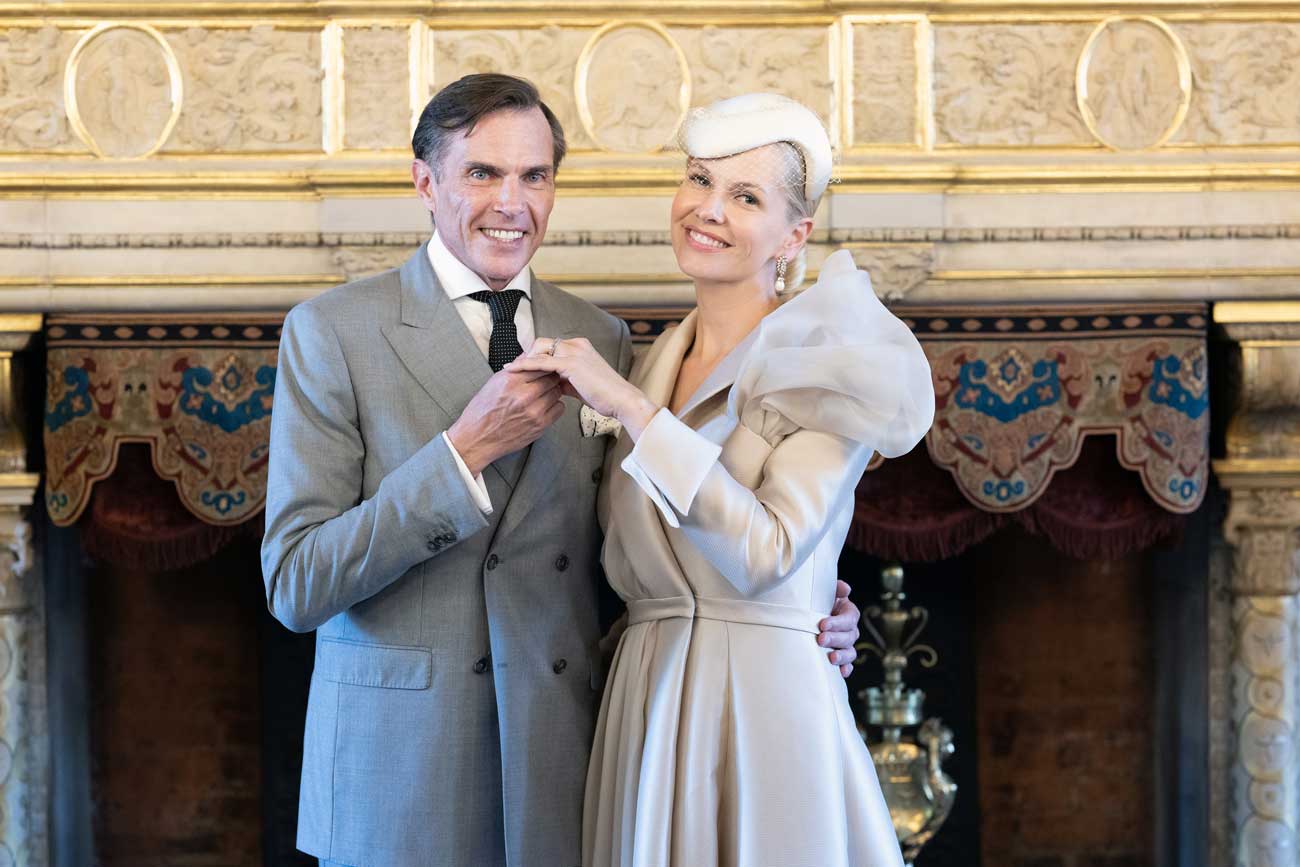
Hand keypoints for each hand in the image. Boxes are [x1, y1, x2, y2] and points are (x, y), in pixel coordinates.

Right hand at [447, 368, 564, 475]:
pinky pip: (559, 409)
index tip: (543, 367)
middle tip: (545, 379)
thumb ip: (515, 368)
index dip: (543, 365)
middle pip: (551, 378)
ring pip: (557, 392)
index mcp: (510, 381)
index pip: (538, 365)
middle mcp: (523, 396)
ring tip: (543, 393)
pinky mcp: (539, 426)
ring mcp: (533, 412)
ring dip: (552, 391)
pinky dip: (554, 406)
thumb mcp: (493, 382)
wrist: (477, 438)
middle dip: (550, 377)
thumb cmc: (483, 410)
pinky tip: (544, 406)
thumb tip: (529, 355)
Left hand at [505, 338, 657, 436]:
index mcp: (580, 347)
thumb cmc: (604, 396)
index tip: (521, 367)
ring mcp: (574, 352)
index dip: (534, 355)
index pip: (550, 346)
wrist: (620, 400)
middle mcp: (577, 344)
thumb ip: (566, 380)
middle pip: (542, 343)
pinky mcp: (571, 363)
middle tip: (513, 369)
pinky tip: (513, 371)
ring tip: (509, 370)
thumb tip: (551, 384)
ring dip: (523, 359)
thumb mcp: (581, 384)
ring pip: (539, 349)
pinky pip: (542, 361)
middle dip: (526, 355)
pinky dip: (526, 365)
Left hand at [817, 580, 860, 677]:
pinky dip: (845, 669)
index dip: (838, 622)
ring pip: (850, 652)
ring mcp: (846, 645)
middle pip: (849, 636)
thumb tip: (845, 589)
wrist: (808, 615)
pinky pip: (847, 665)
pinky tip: (840, 672)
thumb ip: (836, 588)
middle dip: (835, 639)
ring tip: (831, 658)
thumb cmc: (818, 601)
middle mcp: (850, 630)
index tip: (822, 624)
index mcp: (848, 613)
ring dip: (842, 656)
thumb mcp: (826, 592)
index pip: (849, 618)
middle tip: (820, 639)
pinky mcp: (840, 658)